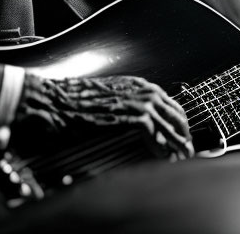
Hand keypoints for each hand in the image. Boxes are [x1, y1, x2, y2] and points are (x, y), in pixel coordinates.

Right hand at [12, 74, 193, 160]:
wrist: (53, 101)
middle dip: (182, 133)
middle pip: (174, 112)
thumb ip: (123, 105)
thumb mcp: (105, 99)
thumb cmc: (72, 102)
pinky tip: (163, 156)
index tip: (181, 135)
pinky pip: (154, 132)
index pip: (168, 102)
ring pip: (168, 122)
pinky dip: (161, 145)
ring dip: (176, 141)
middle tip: (186, 149)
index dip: (176, 121)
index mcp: (136, 84)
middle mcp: (141, 89)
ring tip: (180, 156)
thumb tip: (136, 122)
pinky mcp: (127, 114)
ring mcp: (136, 100)